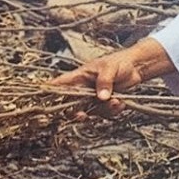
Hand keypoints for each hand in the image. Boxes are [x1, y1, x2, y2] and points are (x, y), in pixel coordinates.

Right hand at [48, 38, 173, 116]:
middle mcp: (84, 89)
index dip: (50, 92)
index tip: (43, 99)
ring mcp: (94, 97)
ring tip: (117, 102)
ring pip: (90, 111)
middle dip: (75, 112)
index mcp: (79, 76)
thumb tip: (101, 97)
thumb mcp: (110, 68)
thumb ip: (104, 81)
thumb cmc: (119, 62)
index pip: (60, 84)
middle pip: (71, 105)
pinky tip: (121, 103)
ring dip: (103, 110)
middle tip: (81, 116)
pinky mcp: (104, 104)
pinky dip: (113, 111)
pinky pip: (104, 113)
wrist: (136, 68)